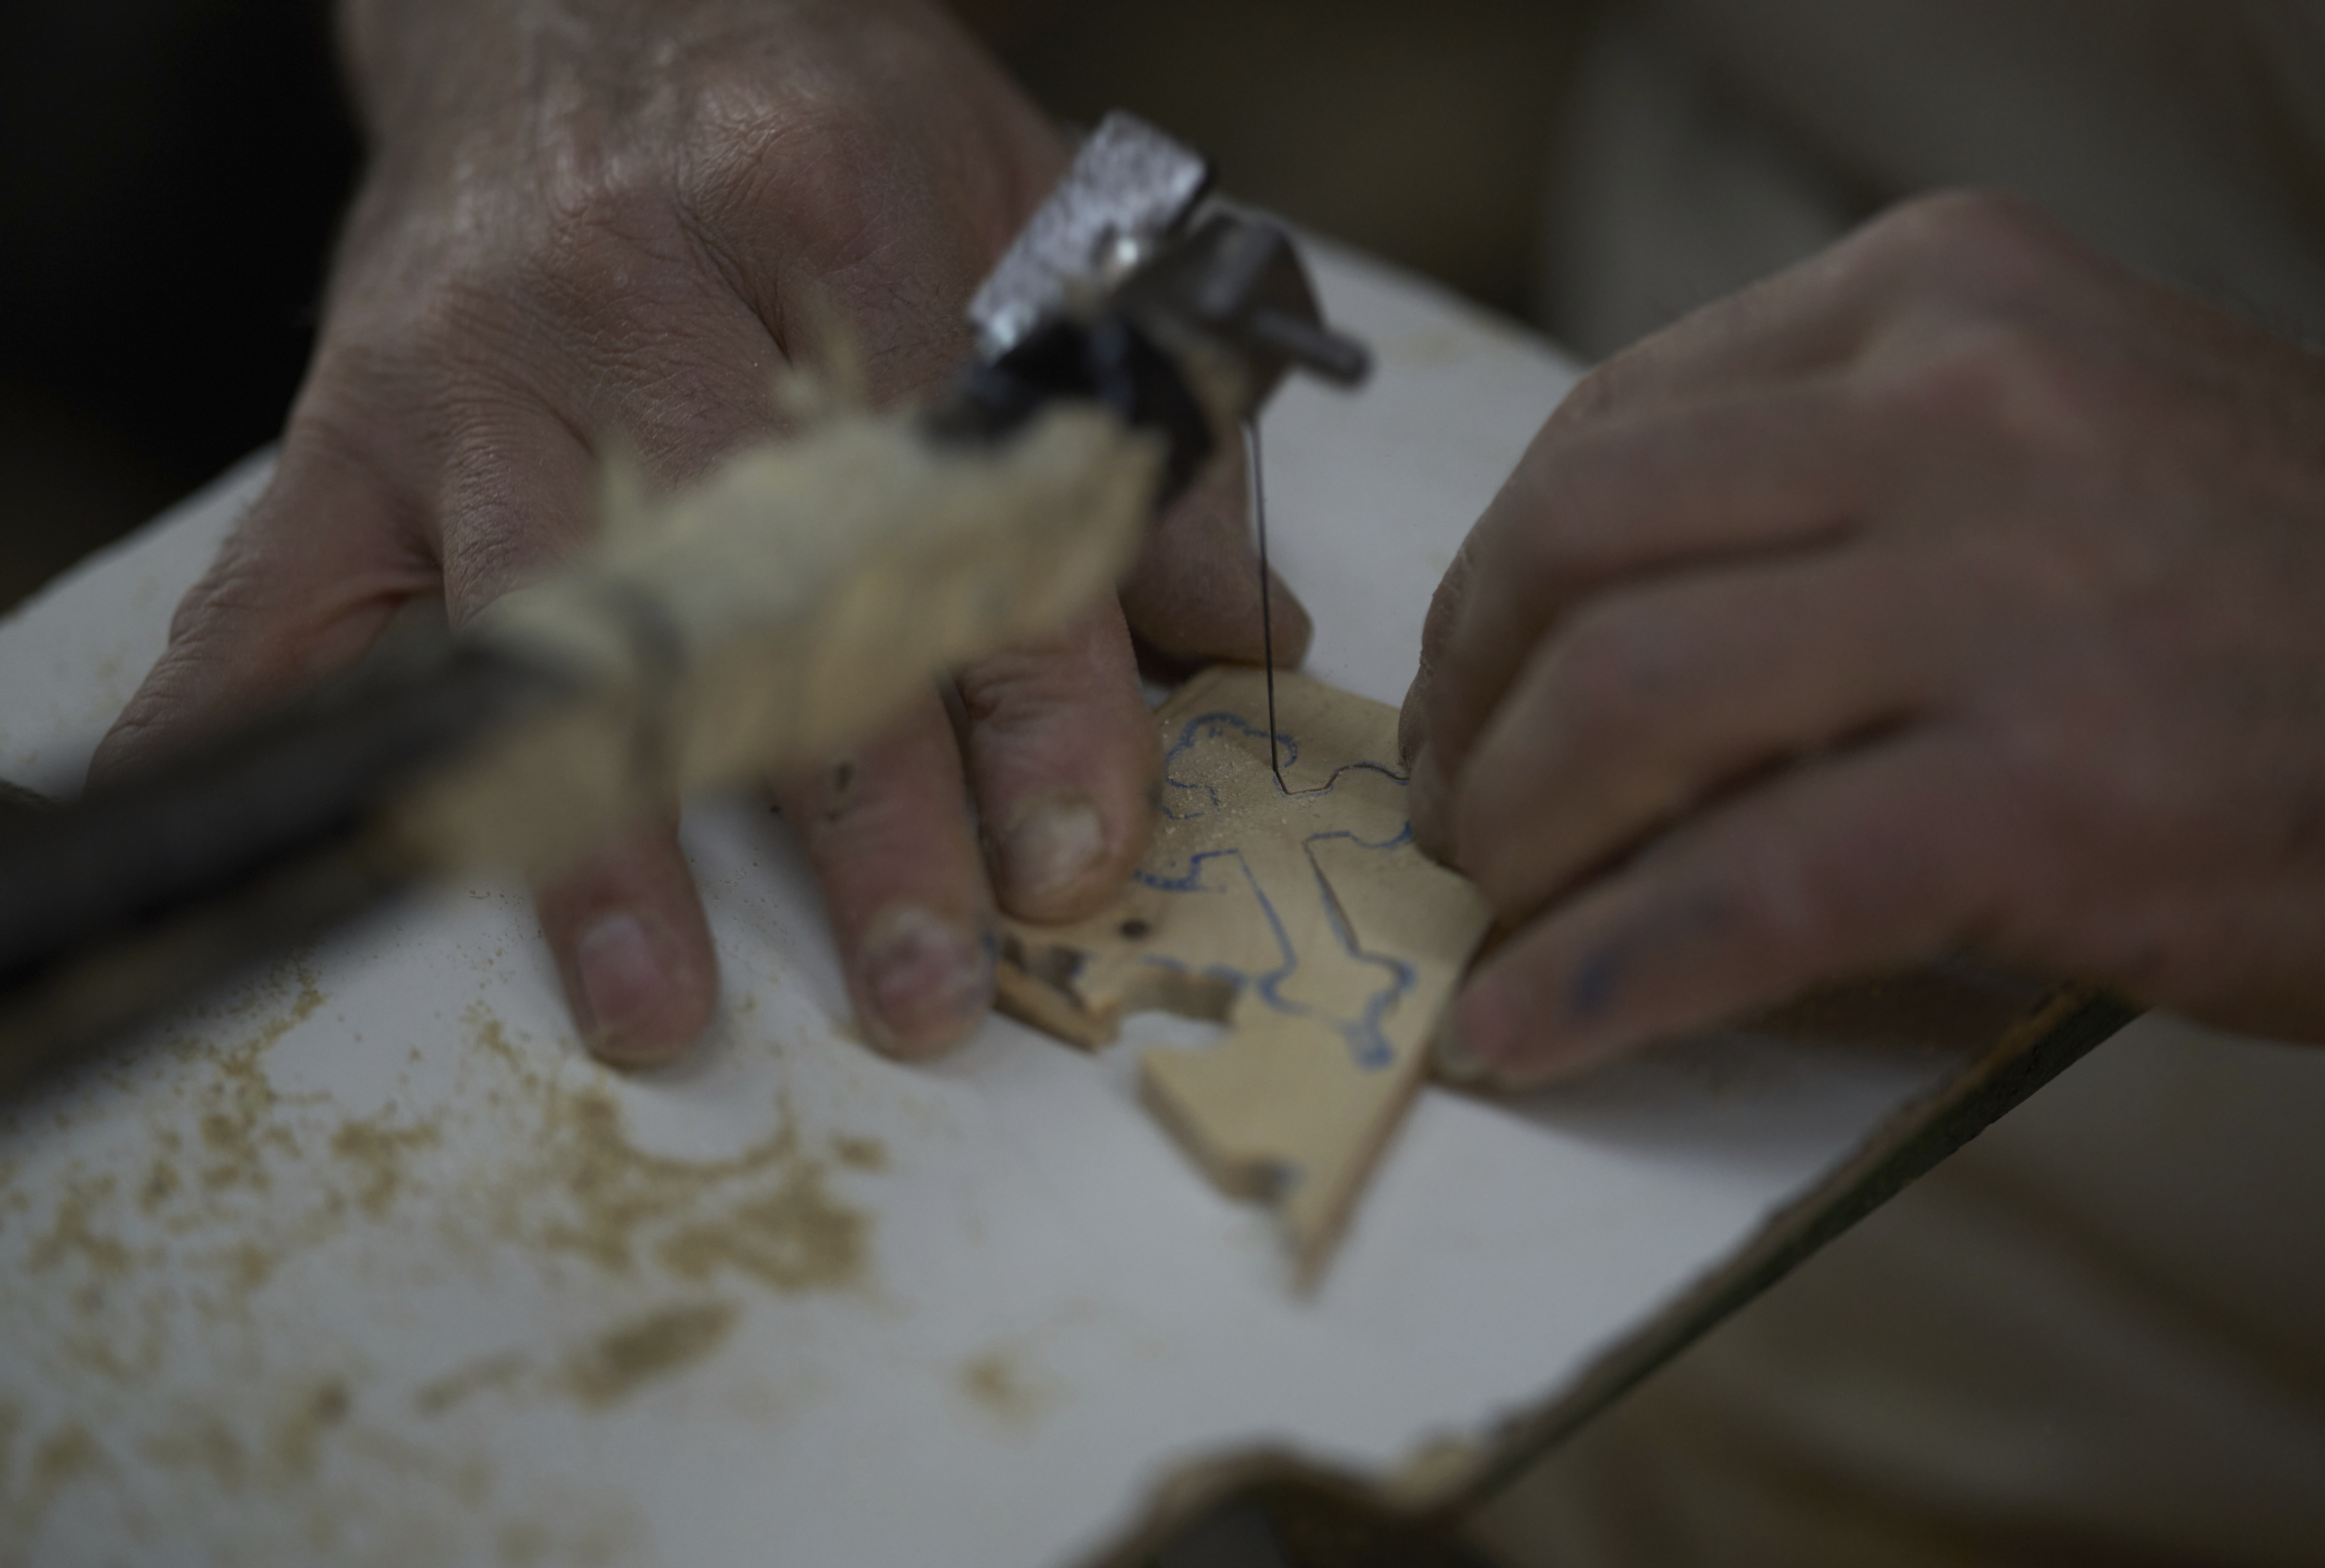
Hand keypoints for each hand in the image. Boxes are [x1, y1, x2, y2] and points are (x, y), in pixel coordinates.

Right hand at [91, 0, 1307, 1065]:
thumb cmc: (825, 122)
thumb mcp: (1025, 212)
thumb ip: (1137, 425)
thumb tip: (1238, 638)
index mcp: (843, 222)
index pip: (967, 510)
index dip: (1032, 706)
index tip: (1070, 862)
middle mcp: (646, 292)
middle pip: (766, 591)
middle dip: (853, 814)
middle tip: (920, 989)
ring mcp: (474, 360)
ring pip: (549, 627)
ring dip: (607, 832)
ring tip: (663, 1002)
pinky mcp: (346, 410)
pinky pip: (284, 593)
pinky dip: (280, 729)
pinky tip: (352, 852)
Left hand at [1402, 192, 2324, 1087]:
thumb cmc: (2266, 584)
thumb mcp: (2044, 439)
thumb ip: (1829, 493)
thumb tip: (1595, 629)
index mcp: (1942, 302)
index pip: (1611, 431)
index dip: (1493, 584)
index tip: (1466, 686)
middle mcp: (1963, 415)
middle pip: (1577, 551)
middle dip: (1472, 704)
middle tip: (1460, 809)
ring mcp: (2009, 602)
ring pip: (1625, 705)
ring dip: (1516, 837)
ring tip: (1497, 913)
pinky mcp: (2047, 795)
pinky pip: (1744, 890)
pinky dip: (1604, 975)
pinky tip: (1531, 1029)